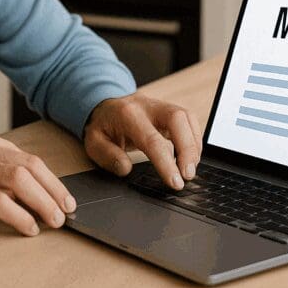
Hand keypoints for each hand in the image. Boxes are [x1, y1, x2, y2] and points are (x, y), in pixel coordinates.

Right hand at [0, 132, 76, 235]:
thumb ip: (2, 170)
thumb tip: (38, 192)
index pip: (31, 159)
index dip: (53, 180)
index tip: (65, 198)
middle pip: (31, 168)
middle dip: (54, 191)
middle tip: (67, 210)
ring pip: (20, 181)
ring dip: (43, 202)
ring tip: (54, 220)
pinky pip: (1, 203)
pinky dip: (20, 216)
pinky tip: (29, 228)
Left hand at [83, 92, 202, 188]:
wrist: (105, 105)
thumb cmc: (103, 126)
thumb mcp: (93, 143)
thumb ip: (108, 156)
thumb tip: (126, 169)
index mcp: (127, 115)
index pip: (152, 140)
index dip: (166, 163)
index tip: (175, 182)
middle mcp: (148, 106)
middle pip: (178, 119)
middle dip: (188, 148)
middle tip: (188, 175)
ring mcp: (161, 106)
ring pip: (187, 117)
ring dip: (194, 145)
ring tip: (189, 169)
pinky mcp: (170, 111)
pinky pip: (189, 121)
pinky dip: (194, 140)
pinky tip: (190, 157)